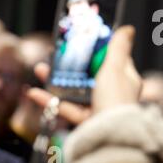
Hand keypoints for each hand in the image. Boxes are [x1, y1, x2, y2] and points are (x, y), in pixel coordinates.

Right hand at [27, 25, 141, 123]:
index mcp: (126, 79)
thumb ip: (118, 48)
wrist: (110, 134)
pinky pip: (67, 108)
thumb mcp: (116, 67)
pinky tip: (33, 93)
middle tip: (54, 55)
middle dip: (70, 65)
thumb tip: (128, 29)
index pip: (114, 60)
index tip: (84, 41)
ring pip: (76, 91)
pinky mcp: (86, 121)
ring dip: (56, 80)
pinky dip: (51, 101)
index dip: (100, 50)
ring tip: (39, 69)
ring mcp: (99, 107)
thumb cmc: (115, 98)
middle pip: (90, 75)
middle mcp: (114, 93)